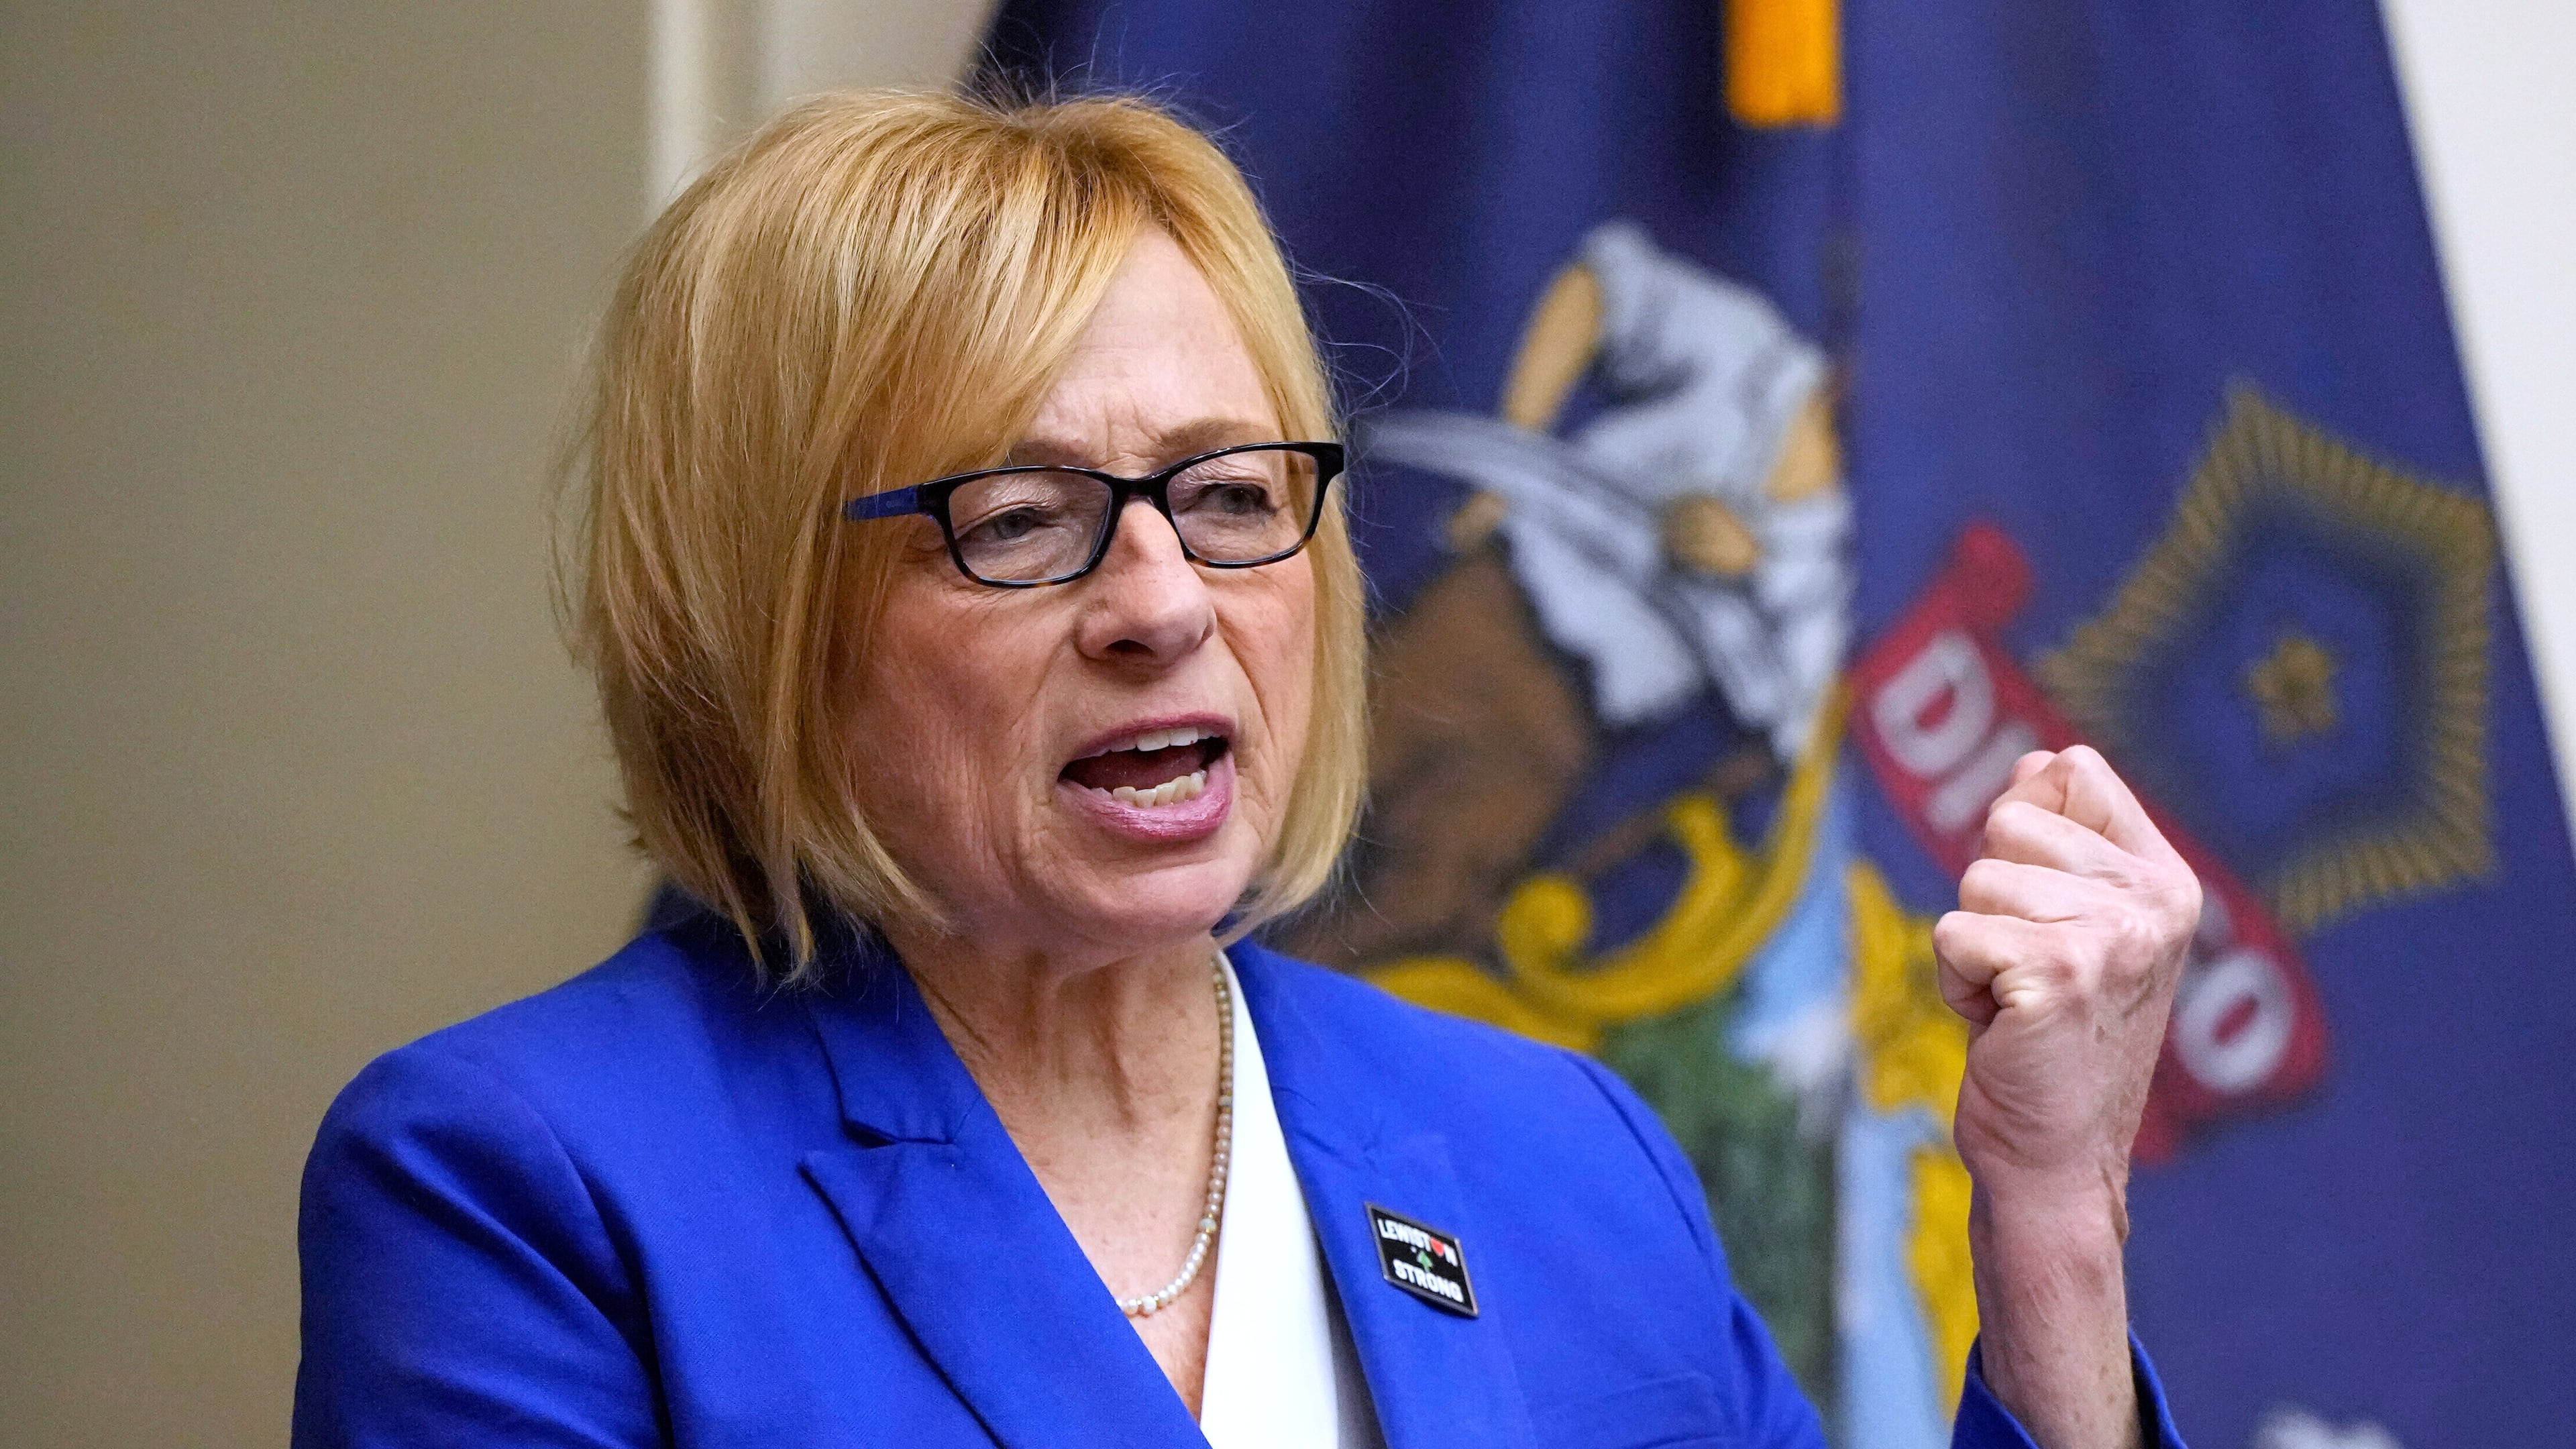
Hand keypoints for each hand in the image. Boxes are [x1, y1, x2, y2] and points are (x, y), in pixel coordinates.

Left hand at [1934, 746, 2200, 1448]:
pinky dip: (1957, 984)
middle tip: (2027, 968)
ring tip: (2017, 1000)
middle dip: (1991, 896)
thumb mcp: (2074, 925)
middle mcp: (2153, 902)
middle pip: (2006, 819)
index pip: (2072, 767)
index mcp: (2167, 880)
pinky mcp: (2058, 975)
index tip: (2046, 905)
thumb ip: (2062, 842)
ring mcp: (2111, 938)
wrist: (2058, 1158)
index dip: (2026, 825)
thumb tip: (2034, 760)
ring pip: (1974, 882)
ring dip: (1974, 945)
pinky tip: (1999, 1025)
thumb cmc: (2052, 1038)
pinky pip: (1953, 936)